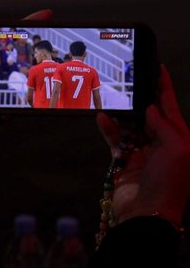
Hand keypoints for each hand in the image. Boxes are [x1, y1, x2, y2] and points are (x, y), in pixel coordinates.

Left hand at [0, 0, 51, 144]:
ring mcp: (3, 87)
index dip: (28, 24)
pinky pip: (25, 99)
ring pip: (28, 76)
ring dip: (42, 71)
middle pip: (23, 54)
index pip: (10, 34)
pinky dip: (36, 95)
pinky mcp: (8, 105)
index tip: (47, 15)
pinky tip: (49, 89)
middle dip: (41, 48)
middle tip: (59, 41)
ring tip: (58, 64)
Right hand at [97, 65, 189, 225]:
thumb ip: (163, 125)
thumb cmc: (168, 181)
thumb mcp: (176, 148)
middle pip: (149, 116)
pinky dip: (109, 129)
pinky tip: (102, 118)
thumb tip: (149, 109)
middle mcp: (162, 144)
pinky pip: (115, 140)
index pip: (171, 109)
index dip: (165, 89)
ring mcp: (142, 153)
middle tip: (129, 83)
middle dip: (140, 101)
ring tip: (111, 100)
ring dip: (121, 115)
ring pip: (130, 126)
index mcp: (180, 140)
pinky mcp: (124, 161)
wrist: (146, 214)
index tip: (158, 68)